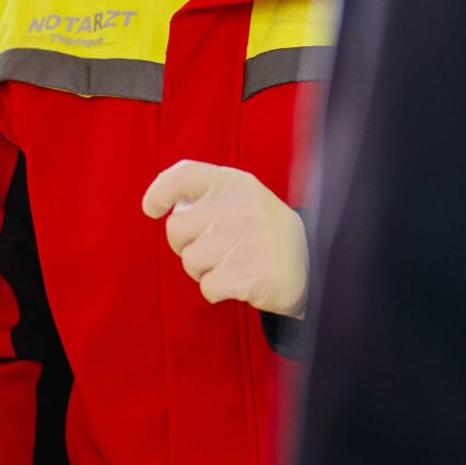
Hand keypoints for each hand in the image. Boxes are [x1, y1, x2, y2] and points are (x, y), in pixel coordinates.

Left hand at [141, 159, 307, 315]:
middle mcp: (239, 207)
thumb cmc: (264, 230)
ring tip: (231, 263)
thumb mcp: (243, 198)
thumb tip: (158, 203)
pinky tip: (239, 281)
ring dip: (203, 270)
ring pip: (190, 261)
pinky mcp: (249, 275)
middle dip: (185, 244)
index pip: (183, 175)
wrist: (313, 264)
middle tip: (211, 248)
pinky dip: (217, 290)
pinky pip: (207, 287)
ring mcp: (245, 241)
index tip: (152, 208)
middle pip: (176, 229)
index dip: (159, 191)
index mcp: (235, 183)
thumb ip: (207, 196)